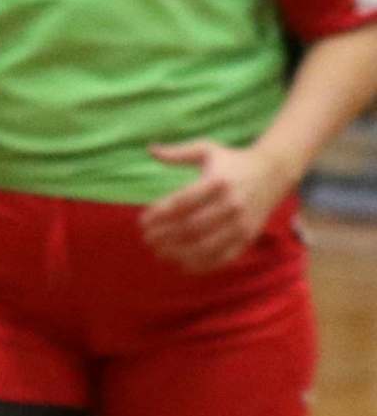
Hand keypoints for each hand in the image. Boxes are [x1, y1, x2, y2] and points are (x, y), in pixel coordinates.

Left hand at [144, 139, 293, 271]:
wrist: (274, 171)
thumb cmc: (233, 161)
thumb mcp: (207, 150)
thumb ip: (178, 153)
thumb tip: (150, 149)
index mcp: (217, 182)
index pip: (182, 202)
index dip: (159, 214)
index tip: (142, 221)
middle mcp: (230, 204)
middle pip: (191, 226)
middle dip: (165, 236)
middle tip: (147, 239)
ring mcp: (241, 223)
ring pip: (206, 245)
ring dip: (179, 253)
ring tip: (159, 254)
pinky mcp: (249, 236)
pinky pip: (225, 256)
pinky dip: (203, 265)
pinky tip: (183, 266)